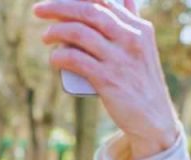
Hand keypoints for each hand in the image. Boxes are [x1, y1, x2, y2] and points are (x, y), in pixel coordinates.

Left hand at [34, 0, 179, 159]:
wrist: (151, 117)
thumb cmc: (141, 81)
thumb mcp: (143, 47)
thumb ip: (131, 23)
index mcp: (139, 28)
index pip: (104, 1)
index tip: (57, 1)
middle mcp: (130, 38)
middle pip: (89, 11)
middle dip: (59, 6)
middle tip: (38, 11)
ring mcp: (119, 58)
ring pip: (79, 33)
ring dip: (55, 31)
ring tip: (45, 37)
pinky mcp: (107, 79)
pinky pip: (75, 60)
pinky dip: (59, 56)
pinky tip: (53, 58)